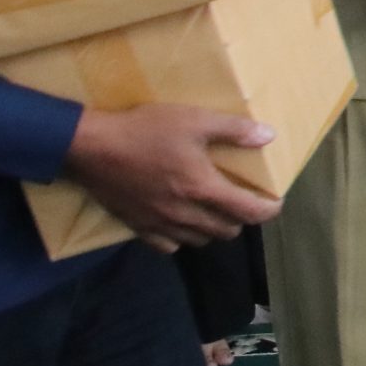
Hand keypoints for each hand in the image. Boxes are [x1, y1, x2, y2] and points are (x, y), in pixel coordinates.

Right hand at [64, 104, 280, 250]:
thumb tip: (268, 136)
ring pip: (199, 240)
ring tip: (215, 210)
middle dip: (241, 218)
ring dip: (213, 229)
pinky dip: (181, 237)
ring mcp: (159, 224)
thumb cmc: (145, 131)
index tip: (275, 203)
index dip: (268, 211)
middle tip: (242, 201)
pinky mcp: (136, 227)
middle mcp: (184, 214)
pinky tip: (181, 222)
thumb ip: (233, 130)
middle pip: (226, 230)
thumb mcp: (194, 120)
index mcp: (202, 189)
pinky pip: (168, 245)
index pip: (248, 212)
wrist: (90, 148)